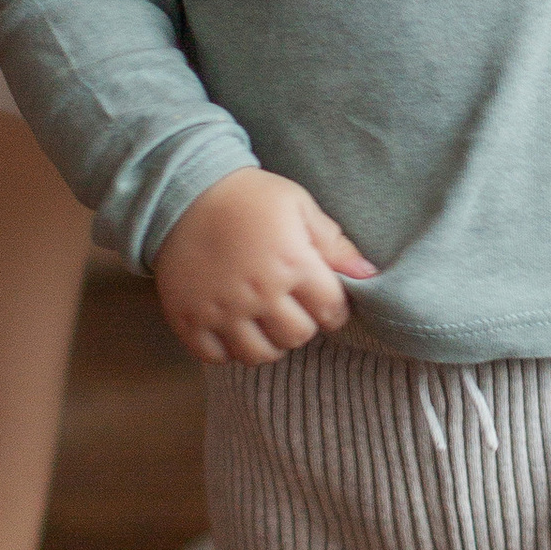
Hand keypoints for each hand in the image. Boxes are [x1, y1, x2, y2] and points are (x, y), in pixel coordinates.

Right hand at [154, 168, 375, 363]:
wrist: (182, 190)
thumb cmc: (248, 196)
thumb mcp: (298, 206)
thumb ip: (334, 243)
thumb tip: (369, 275)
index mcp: (291, 263)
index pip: (331, 311)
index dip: (333, 309)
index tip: (323, 301)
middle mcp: (258, 293)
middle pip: (298, 336)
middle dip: (302, 325)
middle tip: (291, 309)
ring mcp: (221, 310)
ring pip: (259, 355)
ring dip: (268, 343)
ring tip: (264, 323)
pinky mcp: (188, 320)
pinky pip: (215, 358)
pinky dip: (226, 350)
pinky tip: (231, 328)